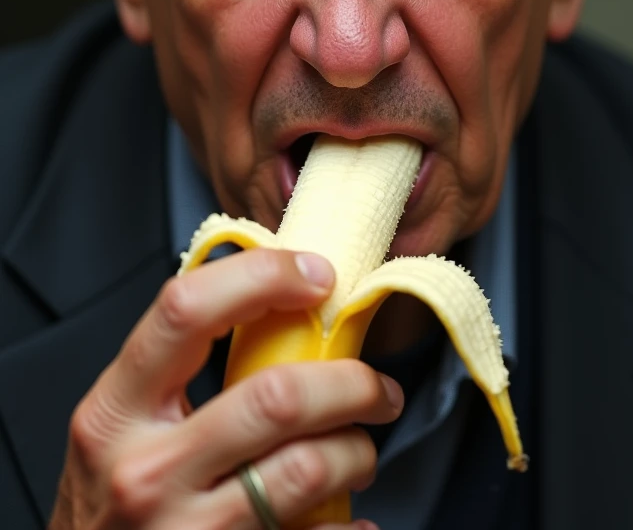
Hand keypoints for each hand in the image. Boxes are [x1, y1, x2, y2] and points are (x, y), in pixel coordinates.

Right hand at [48, 248, 400, 528]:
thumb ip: (175, 370)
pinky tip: (348, 518)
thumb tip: (276, 303)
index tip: (316, 276)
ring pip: (306, 469)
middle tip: (377, 387)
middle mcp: (145, 469)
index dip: (262, 277)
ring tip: (359, 451)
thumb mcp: (119, 426)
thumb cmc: (107, 502)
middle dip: (350, 384)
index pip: (187, 310)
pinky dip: (345, 525)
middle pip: (276, 398)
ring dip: (355, 452)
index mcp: (116, 409)